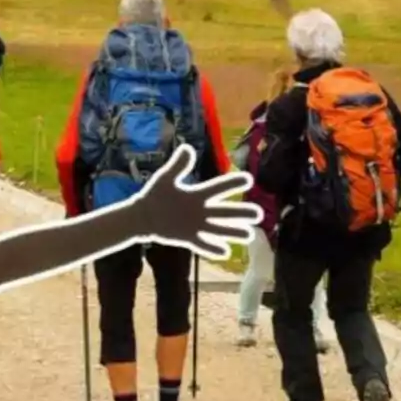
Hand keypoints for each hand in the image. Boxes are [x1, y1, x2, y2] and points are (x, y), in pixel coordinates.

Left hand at [135, 145, 261, 258]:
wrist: (143, 216)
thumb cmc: (155, 195)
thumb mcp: (165, 178)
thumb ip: (177, 166)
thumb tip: (187, 148)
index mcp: (198, 195)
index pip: (218, 188)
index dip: (232, 183)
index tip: (247, 179)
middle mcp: (201, 210)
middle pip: (225, 212)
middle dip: (242, 212)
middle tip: (258, 214)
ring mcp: (196, 226)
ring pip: (219, 229)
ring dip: (233, 232)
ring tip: (248, 234)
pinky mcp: (188, 238)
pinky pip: (203, 245)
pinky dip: (213, 249)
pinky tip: (225, 252)